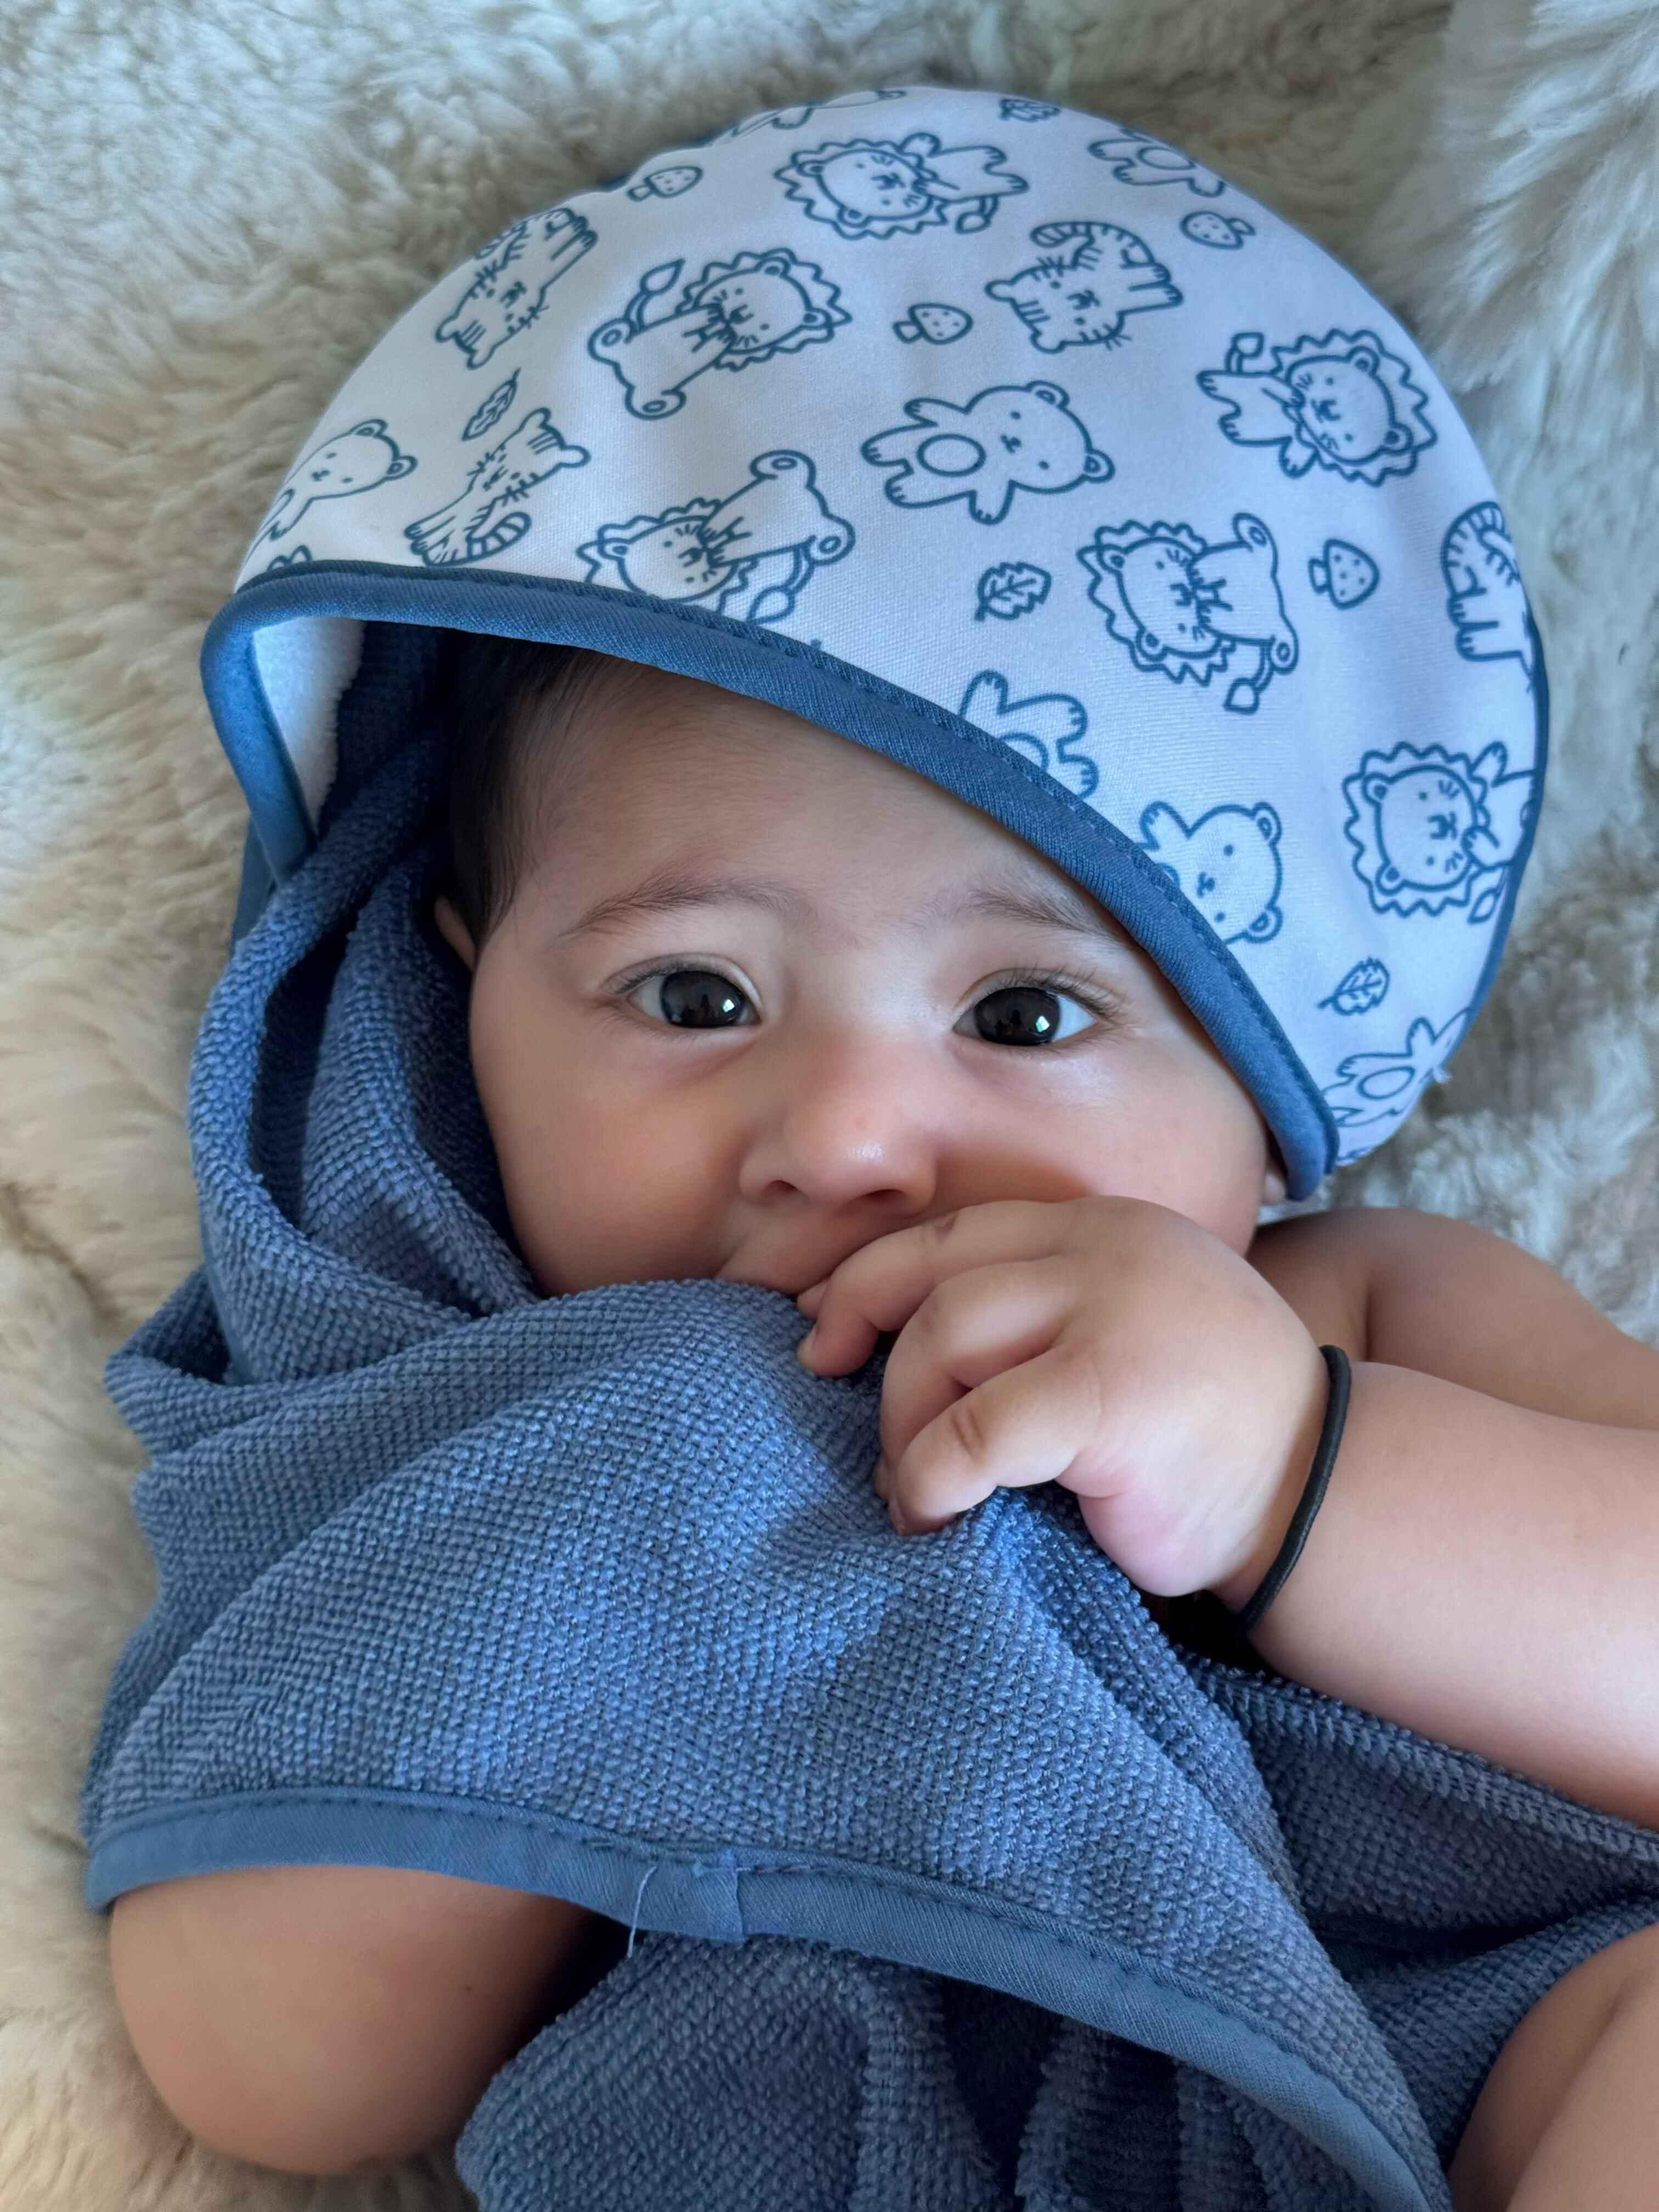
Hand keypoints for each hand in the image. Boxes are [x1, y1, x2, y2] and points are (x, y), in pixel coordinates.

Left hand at [794, 1196, 1328, 1602]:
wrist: (1325, 1497)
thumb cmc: (1208, 1436)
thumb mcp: (1123, 1336)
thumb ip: (1039, 1315)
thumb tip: (885, 1341)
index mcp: (1104, 1227)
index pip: (955, 1234)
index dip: (869, 1281)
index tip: (821, 1332)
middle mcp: (1107, 1247)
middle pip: (932, 1278)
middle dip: (868, 1348)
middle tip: (857, 1422)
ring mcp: (1112, 1309)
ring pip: (941, 1340)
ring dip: (903, 1426)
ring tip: (913, 1490)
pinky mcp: (1109, 1389)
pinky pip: (975, 1428)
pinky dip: (931, 1475)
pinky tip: (936, 1515)